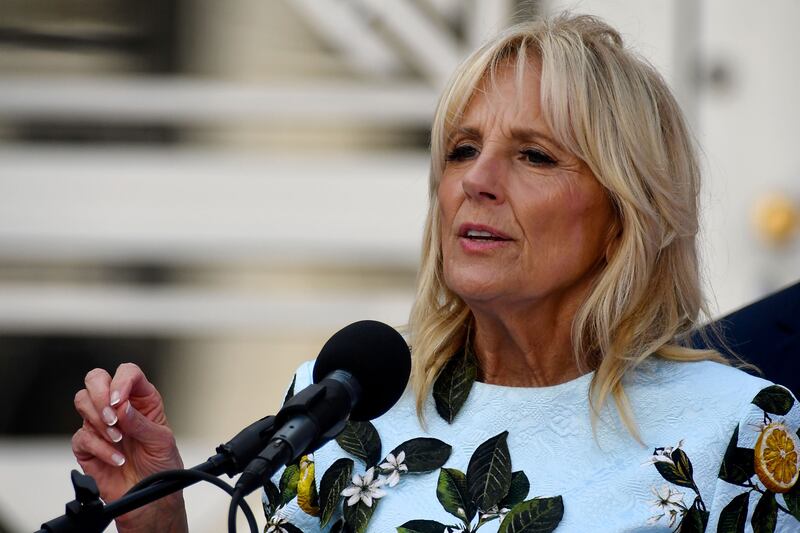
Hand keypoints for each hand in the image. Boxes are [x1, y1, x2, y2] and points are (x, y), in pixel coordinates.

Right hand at [72, 363, 187, 532]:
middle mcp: (118, 407)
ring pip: (83, 402)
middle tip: (112, 417)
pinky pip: (82, 437)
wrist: (150, 498)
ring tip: (119, 440)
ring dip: (99, 420)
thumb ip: (141, 422)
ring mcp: (100, 424)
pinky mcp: (87, 445)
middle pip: (96, 379)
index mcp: (141, 399)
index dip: (121, 381)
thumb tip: (121, 407)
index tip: (120, 401)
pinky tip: (116, 459)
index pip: (128, 373)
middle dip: (100, 395)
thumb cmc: (161, 465)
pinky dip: (100, 448)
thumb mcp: (161, 440)